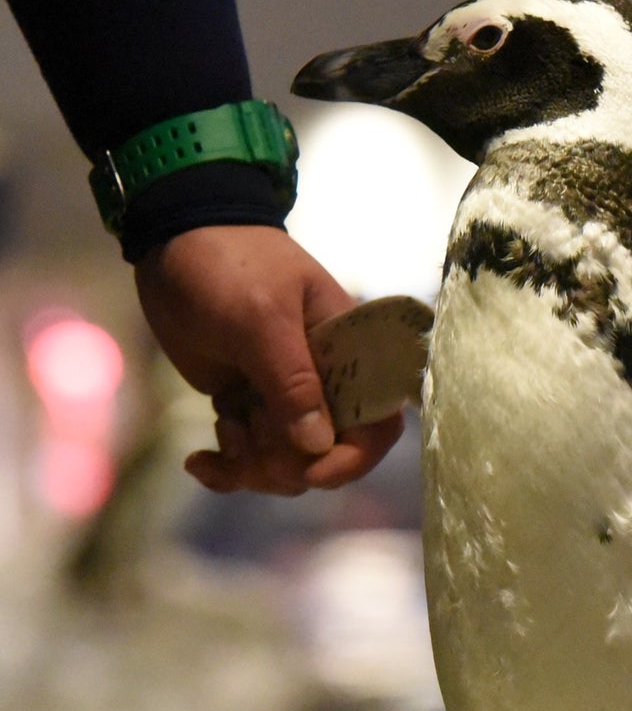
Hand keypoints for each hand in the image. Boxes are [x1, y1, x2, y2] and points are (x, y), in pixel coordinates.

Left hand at [134, 226, 403, 492]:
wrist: (173, 240)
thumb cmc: (229, 266)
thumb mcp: (262, 319)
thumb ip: (292, 382)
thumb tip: (318, 447)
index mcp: (347, 352)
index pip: (378, 418)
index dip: (356, 455)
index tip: (313, 470)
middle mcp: (323, 380)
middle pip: (327, 453)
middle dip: (287, 465)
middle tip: (244, 439)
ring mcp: (282, 394)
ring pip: (286, 461)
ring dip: (251, 466)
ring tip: (220, 433)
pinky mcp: (246, 403)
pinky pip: (248, 456)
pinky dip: (225, 468)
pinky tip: (199, 460)